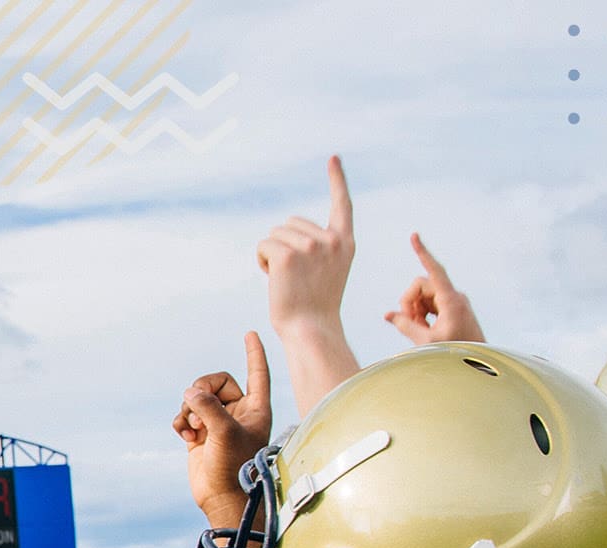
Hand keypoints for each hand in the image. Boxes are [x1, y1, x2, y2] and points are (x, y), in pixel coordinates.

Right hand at [175, 333, 272, 527]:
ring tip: (191, 430)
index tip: (251, 333)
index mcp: (256, 409)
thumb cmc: (234, 469)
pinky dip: (181, 422)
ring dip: (188, 410)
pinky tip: (183, 437)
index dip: (254, 353)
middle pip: (216, 382)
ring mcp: (218, 423)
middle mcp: (238, 412)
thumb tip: (190, 393)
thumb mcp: (224, 433)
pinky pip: (185, 414)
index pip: (257, 373)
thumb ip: (208, 407)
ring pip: (197, 398)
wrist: (222, 498)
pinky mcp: (200, 434)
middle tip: (195, 404)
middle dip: (202, 390)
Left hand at [256, 156, 353, 334]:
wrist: (311, 330)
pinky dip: (261, 260)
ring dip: (272, 253)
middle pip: (291, 223)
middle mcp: (331, 240)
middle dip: (283, 244)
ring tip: (286, 280)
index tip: (333, 158)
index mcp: (345, 243)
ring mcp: (311, 246)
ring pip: (275, 234)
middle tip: (294, 276)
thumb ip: (316, 248)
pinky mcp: (288, 254)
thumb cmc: (313, 307)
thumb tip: (281, 237)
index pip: (342, 205)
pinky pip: (263, 245)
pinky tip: (272, 279)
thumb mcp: (324, 271)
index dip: (337, 180)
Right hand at [384, 233, 483, 343]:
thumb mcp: (426, 341)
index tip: (414, 236)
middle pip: (421, 286)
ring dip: (416, 311)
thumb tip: (389, 315)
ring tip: (420, 331)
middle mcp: (454, 296)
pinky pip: (430, 303)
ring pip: (423, 295)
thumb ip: (406, 326)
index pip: (434, 270)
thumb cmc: (455, 353)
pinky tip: (425, 329)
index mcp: (451, 300)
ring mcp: (454, 301)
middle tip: (411, 325)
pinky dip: (422, 314)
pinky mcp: (453, 308)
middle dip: (410, 303)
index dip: (423, 252)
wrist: (479, 363)